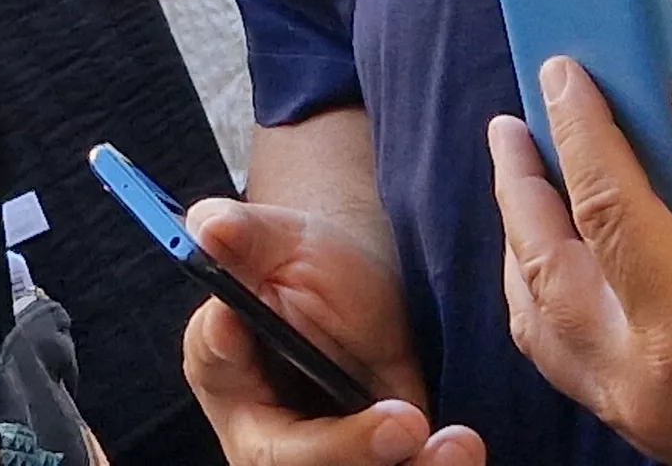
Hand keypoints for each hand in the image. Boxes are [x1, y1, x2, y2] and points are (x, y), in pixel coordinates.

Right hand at [184, 198, 481, 464]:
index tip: (237, 324)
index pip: (216, 360)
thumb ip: (243, 232)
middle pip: (291, 458)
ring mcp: (323, 454)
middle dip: (346, 450)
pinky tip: (460, 450)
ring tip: (456, 446)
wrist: (363, 283)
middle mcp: (265, 430)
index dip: (227, 349)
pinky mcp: (376, 461)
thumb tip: (211, 227)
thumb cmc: (306, 260)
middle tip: (405, 422)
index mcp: (224, 366)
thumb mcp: (279, 238)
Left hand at [490, 62, 671, 465]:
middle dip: (521, 187)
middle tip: (514, 123)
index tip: (562, 74)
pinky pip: (559, 355)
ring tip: (524, 177)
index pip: (609, 211)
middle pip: (545, 268)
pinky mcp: (639, 424)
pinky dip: (541, 296)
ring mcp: (633, 412)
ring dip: (521, 243)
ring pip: (537, 321)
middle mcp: (641, 381)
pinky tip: (557, 253)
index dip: (581, 132)